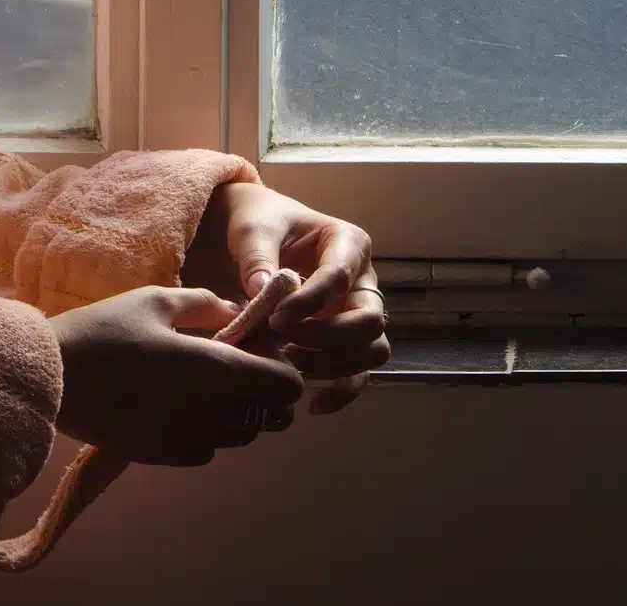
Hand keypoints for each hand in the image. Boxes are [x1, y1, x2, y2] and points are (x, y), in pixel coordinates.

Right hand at [49, 287, 304, 465]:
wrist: (52, 379)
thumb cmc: (105, 330)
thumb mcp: (157, 300)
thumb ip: (207, 304)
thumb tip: (236, 312)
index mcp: (216, 369)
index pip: (286, 386)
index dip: (282, 366)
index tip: (260, 348)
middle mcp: (211, 412)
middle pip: (271, 416)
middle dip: (265, 392)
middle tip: (237, 365)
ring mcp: (187, 440)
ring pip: (240, 437)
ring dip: (238, 413)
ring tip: (207, 385)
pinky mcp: (163, 456)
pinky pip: (206, 450)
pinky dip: (207, 432)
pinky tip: (180, 406)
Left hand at [183, 182, 390, 412]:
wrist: (256, 233)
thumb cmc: (259, 223)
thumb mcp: (254, 228)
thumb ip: (257, 255)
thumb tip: (263, 290)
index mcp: (348, 243)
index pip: (339, 277)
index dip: (310, 302)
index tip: (276, 319)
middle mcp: (363, 280)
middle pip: (370, 319)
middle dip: (329, 337)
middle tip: (286, 342)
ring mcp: (357, 311)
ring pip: (372, 350)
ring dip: (337, 365)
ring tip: (292, 364)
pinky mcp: (345, 339)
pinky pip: (359, 372)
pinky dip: (342, 391)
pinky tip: (312, 404)